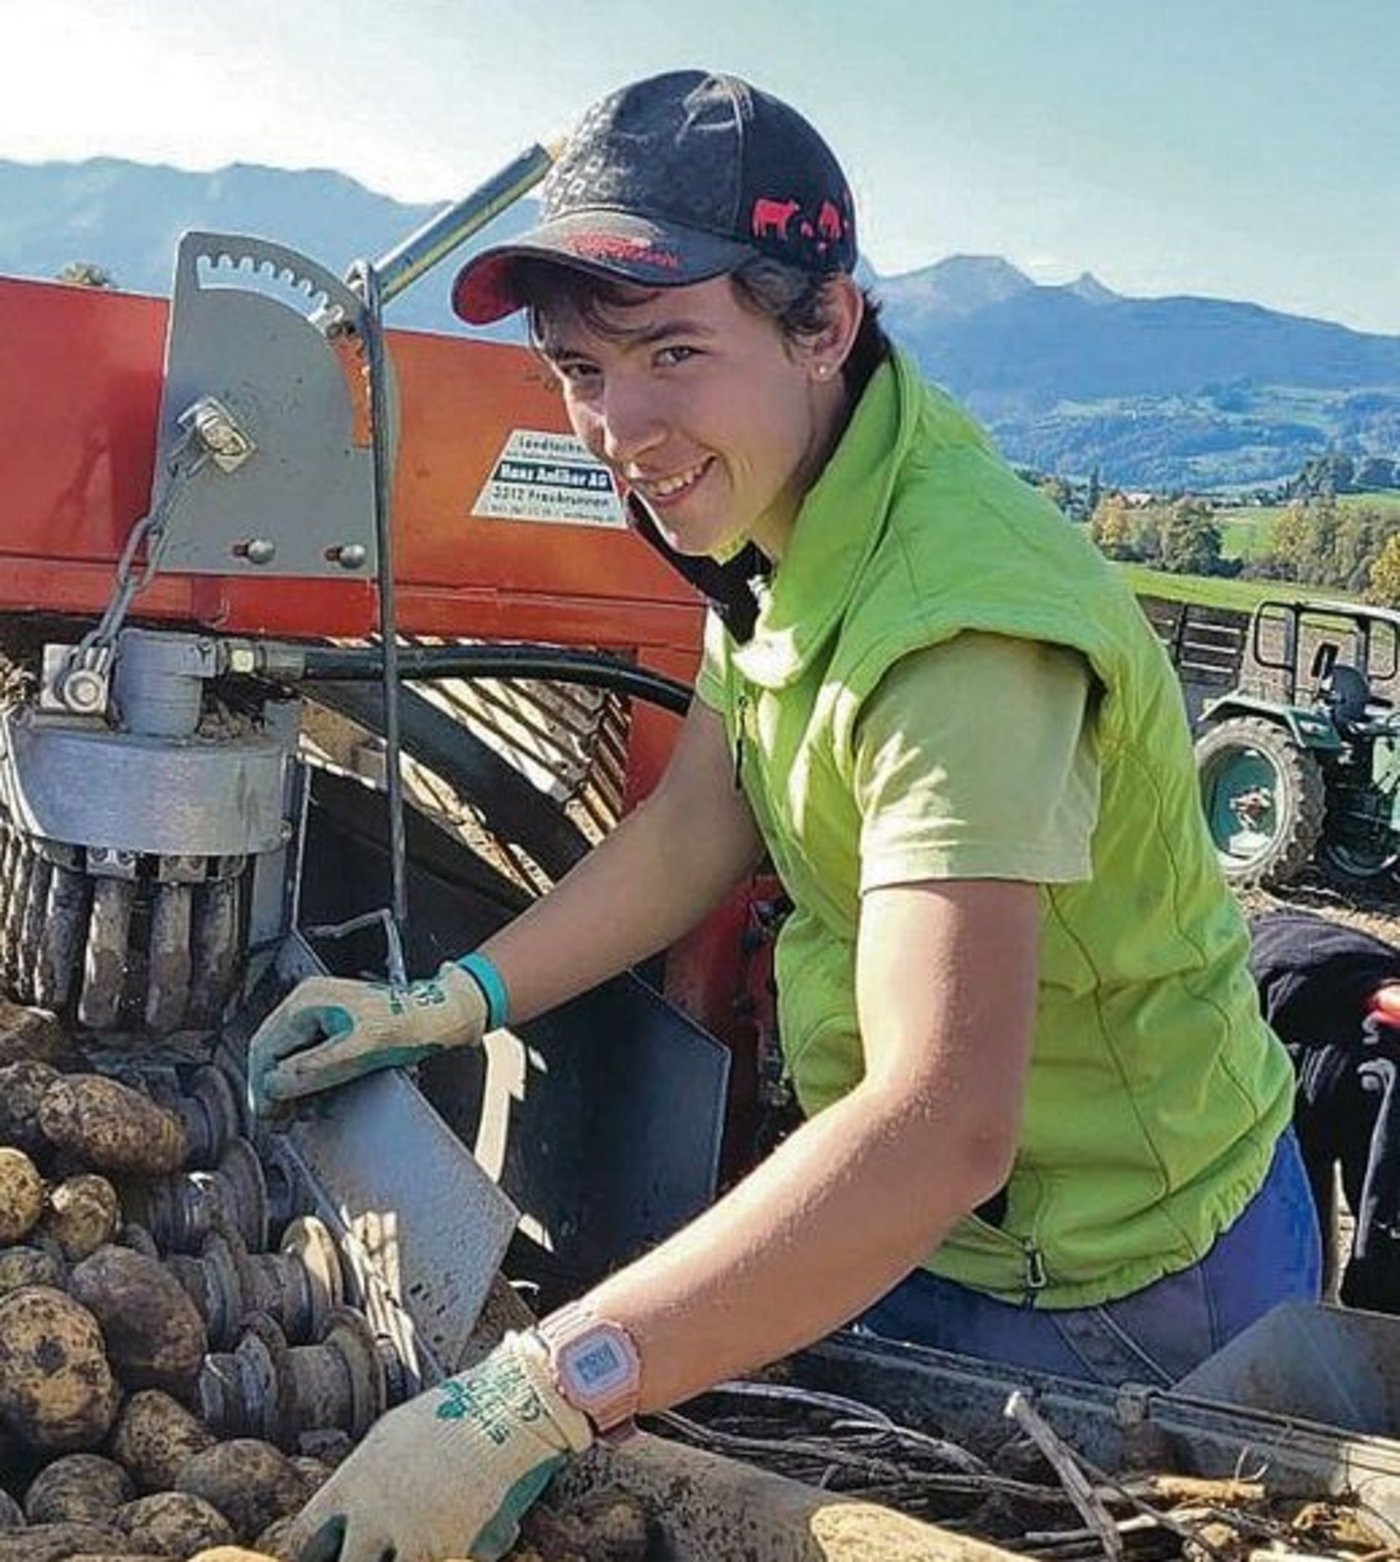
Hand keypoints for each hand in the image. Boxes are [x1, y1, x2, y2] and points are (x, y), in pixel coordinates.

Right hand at [247, 961, 487, 1114]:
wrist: (435, 1016)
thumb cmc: (406, 1027)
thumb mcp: (358, 1053)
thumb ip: (314, 1069)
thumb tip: (274, 1085)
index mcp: (308, 1001)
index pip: (266, 1048)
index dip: (263, 1087)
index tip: (269, 1115)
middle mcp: (308, 1001)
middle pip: (272, 1051)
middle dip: (273, 1089)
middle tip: (279, 1121)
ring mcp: (319, 1010)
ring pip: (287, 1054)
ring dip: (288, 1086)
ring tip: (296, 1114)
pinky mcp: (333, 1022)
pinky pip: (305, 1053)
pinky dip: (305, 1077)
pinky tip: (313, 1097)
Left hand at [289, 1332, 592, 1561]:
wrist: (509, 1407)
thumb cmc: (453, 1414)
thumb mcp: (392, 1435)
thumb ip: (365, 1478)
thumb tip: (352, 1511)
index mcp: (353, 1483)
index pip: (303, 1538)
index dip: (309, 1556)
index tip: (320, 1558)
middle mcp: (372, 1516)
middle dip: (355, 1561)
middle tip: (377, 1550)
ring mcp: (410, 1537)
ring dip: (405, 1555)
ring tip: (422, 1541)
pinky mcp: (450, 1552)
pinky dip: (450, 1554)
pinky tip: (462, 1541)